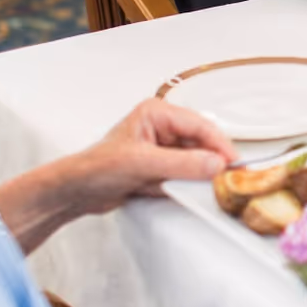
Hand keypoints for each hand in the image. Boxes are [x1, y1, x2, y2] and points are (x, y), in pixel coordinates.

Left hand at [0, 99, 237, 251]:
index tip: (233, 163)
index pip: (200, 125)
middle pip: (200, 142)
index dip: (219, 144)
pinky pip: (184, 174)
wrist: (73, 193)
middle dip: (210, 161)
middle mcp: (162, 127)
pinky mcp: (160, 166)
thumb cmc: (95, 169)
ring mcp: (161, 148)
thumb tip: (215, 164)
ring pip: (195, 159)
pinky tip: (181, 191)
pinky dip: (185, 185)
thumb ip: (182, 164)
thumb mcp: (142, 164)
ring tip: (204, 186)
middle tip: (226, 177)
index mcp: (157, 113)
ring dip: (197, 175)